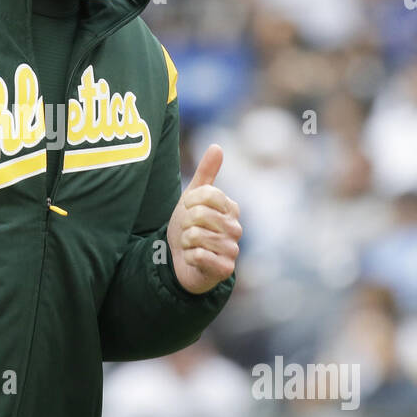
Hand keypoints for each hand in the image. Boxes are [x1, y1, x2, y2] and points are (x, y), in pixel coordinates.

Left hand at [167, 144, 241, 294]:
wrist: (180, 261)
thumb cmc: (189, 227)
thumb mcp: (192, 198)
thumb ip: (205, 174)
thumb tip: (217, 146)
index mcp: (231, 208)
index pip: (208, 194)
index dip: (190, 201)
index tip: (187, 209)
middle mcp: (236, 228)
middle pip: (200, 214)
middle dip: (185, 223)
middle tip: (188, 231)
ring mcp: (232, 249)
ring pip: (196, 236)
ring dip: (185, 241)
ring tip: (191, 245)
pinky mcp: (225, 269)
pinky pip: (199, 255)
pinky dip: (188, 256)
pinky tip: (194, 259)